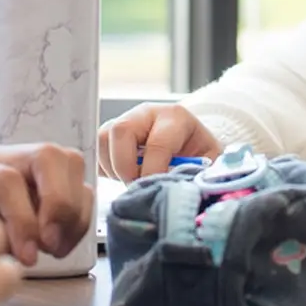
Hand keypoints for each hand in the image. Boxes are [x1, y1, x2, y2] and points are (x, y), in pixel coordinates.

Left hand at [0, 145, 90, 265]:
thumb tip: (21, 250)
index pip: (6, 180)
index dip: (22, 220)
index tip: (27, 257)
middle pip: (47, 156)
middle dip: (59, 204)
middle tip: (50, 244)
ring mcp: (26, 159)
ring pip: (71, 163)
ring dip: (73, 213)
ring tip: (54, 248)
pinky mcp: (48, 175)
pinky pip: (81, 185)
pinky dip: (78, 218)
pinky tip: (59, 242)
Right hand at [98, 103, 221, 183]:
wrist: (193, 146)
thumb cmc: (201, 155)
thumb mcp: (208, 164)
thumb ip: (194, 174)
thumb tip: (172, 191)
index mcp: (175, 118)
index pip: (156, 143)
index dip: (152, 172)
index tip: (154, 191)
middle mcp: (146, 114)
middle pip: (120, 130)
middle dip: (125, 167)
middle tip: (136, 187)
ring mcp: (126, 121)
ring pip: (103, 139)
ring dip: (112, 168)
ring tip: (132, 182)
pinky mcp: (112, 134)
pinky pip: (96, 151)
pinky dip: (105, 170)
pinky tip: (123, 177)